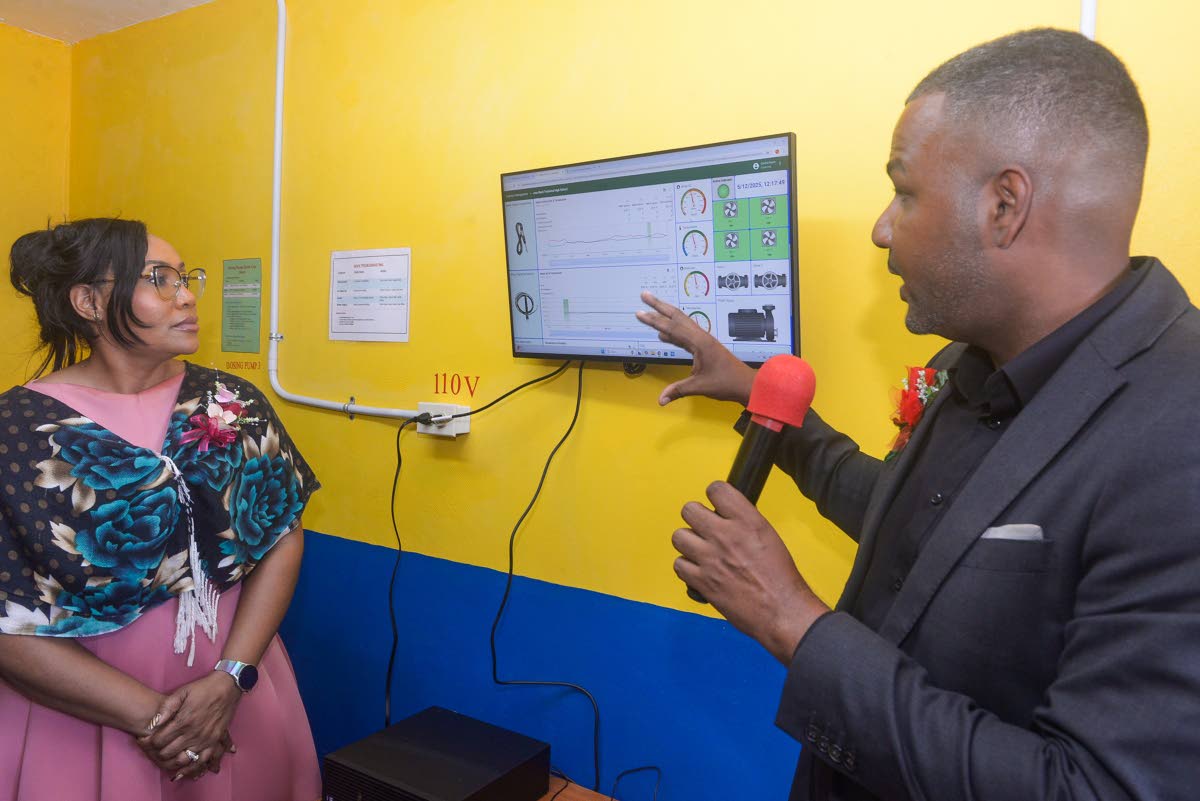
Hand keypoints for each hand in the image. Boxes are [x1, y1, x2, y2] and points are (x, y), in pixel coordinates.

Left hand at [137, 672, 240, 780]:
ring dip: (171, 761)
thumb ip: (166, 707)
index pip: (158, 741)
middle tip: (152, 749)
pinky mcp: (214, 741)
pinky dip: (191, 768)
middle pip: (167, 753)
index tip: (144, 740)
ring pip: (182, 760)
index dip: (148, 742)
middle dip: (156, 752)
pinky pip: (202, 761)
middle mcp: (193, 733)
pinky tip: (183, 771)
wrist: (228, 687)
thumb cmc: (203, 688)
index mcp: (183, 720)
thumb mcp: (182, 692)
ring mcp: (205, 739)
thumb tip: (153, 723)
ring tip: (165, 758)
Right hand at [636, 292, 755, 405]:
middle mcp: (701, 337)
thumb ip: (679, 390)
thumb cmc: (726, 383)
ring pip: (681, 323)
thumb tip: (661, 399)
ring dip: (665, 315)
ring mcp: (703, 340)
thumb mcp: (700, 387)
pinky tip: (663, 335)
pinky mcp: (704, 346)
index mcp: (699, 343)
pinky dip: (673, 332)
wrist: (746, 384)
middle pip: (676, 317)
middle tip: (644, 295)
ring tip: (651, 309)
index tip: (640, 313)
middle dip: (659, 306)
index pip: (672, 328)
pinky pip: (685, 334)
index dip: (654, 320)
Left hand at [675, 481, 828, 663]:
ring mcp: (710, 558)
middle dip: (696, 518)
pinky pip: (678, 565)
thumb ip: (743, 522)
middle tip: (706, 530)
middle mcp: (725, 535)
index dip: (714, 496)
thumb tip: (725, 517)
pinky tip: (699, 571)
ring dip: (688, 543)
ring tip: (701, 552)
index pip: (716, 489)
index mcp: (746, 520)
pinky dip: (687, 568)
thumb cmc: (780, 577)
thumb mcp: (767, 536)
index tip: (716, 505)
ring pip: (678, 536)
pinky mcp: (701, 580)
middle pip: (689, 510)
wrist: (781, 610)